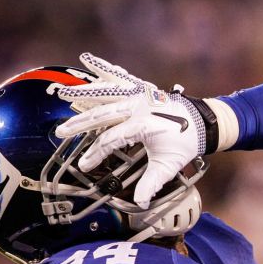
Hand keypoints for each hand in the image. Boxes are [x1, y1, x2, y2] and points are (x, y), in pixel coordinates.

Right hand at [55, 53, 205, 207]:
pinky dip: (106, 70)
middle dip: (79, 124)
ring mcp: (140, 95)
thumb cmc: (184, 144)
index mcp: (144, 125)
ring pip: (107, 91)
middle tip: (60, 132)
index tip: (83, 165)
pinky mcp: (142, 88)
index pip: (112, 139)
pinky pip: (121, 77)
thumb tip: (140, 203)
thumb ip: (152, 183)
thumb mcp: (169, 166)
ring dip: (84, 90)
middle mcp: (139, 107)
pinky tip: (90, 60)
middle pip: (103, 114)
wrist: (202, 123)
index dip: (96, 154)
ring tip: (63, 90)